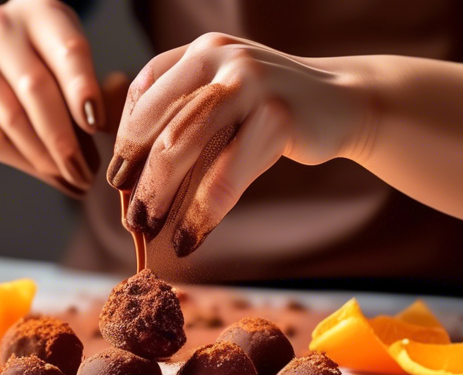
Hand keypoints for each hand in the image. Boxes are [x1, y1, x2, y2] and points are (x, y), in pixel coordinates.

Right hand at [0, 0, 103, 195]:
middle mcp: (0, 28)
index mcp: (40, 12)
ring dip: (48, 158)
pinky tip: (51, 175)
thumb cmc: (45, 60)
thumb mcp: (71, 58)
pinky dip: (27, 164)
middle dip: (65, 138)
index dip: (82, 89)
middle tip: (87, 172)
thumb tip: (107, 128)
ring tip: (75, 179)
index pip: (67, 50)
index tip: (96, 125)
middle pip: (36, 89)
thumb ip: (95, 87)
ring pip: (14, 120)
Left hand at [107, 33, 368, 254]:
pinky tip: (190, 236)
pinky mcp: (278, 116)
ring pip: (184, 145)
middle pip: (160, 125)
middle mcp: (220, 57)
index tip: (117, 181)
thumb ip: (185, 113)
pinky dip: (202, 212)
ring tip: (149, 229)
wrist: (345, 100)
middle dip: (140, 178)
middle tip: (131, 218)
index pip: (145, 94)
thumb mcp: (226, 93)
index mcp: (200, 51)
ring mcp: (250, 82)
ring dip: (161, 195)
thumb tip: (130, 179)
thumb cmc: (272, 107)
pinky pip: (226, 174)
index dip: (126, 142)